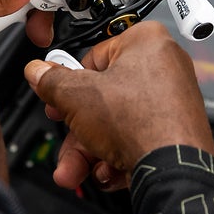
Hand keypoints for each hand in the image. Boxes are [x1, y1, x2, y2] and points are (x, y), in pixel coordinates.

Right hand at [24, 21, 213, 190]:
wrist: (174, 170)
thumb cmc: (141, 124)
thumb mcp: (77, 97)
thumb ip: (52, 82)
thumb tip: (38, 71)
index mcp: (146, 42)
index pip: (93, 57)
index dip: (69, 83)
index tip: (56, 99)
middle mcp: (164, 67)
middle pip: (102, 98)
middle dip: (77, 131)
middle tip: (66, 141)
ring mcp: (172, 101)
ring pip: (116, 124)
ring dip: (90, 151)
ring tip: (76, 170)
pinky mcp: (174, 130)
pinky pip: (135, 138)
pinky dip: (117, 157)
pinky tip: (108, 171)